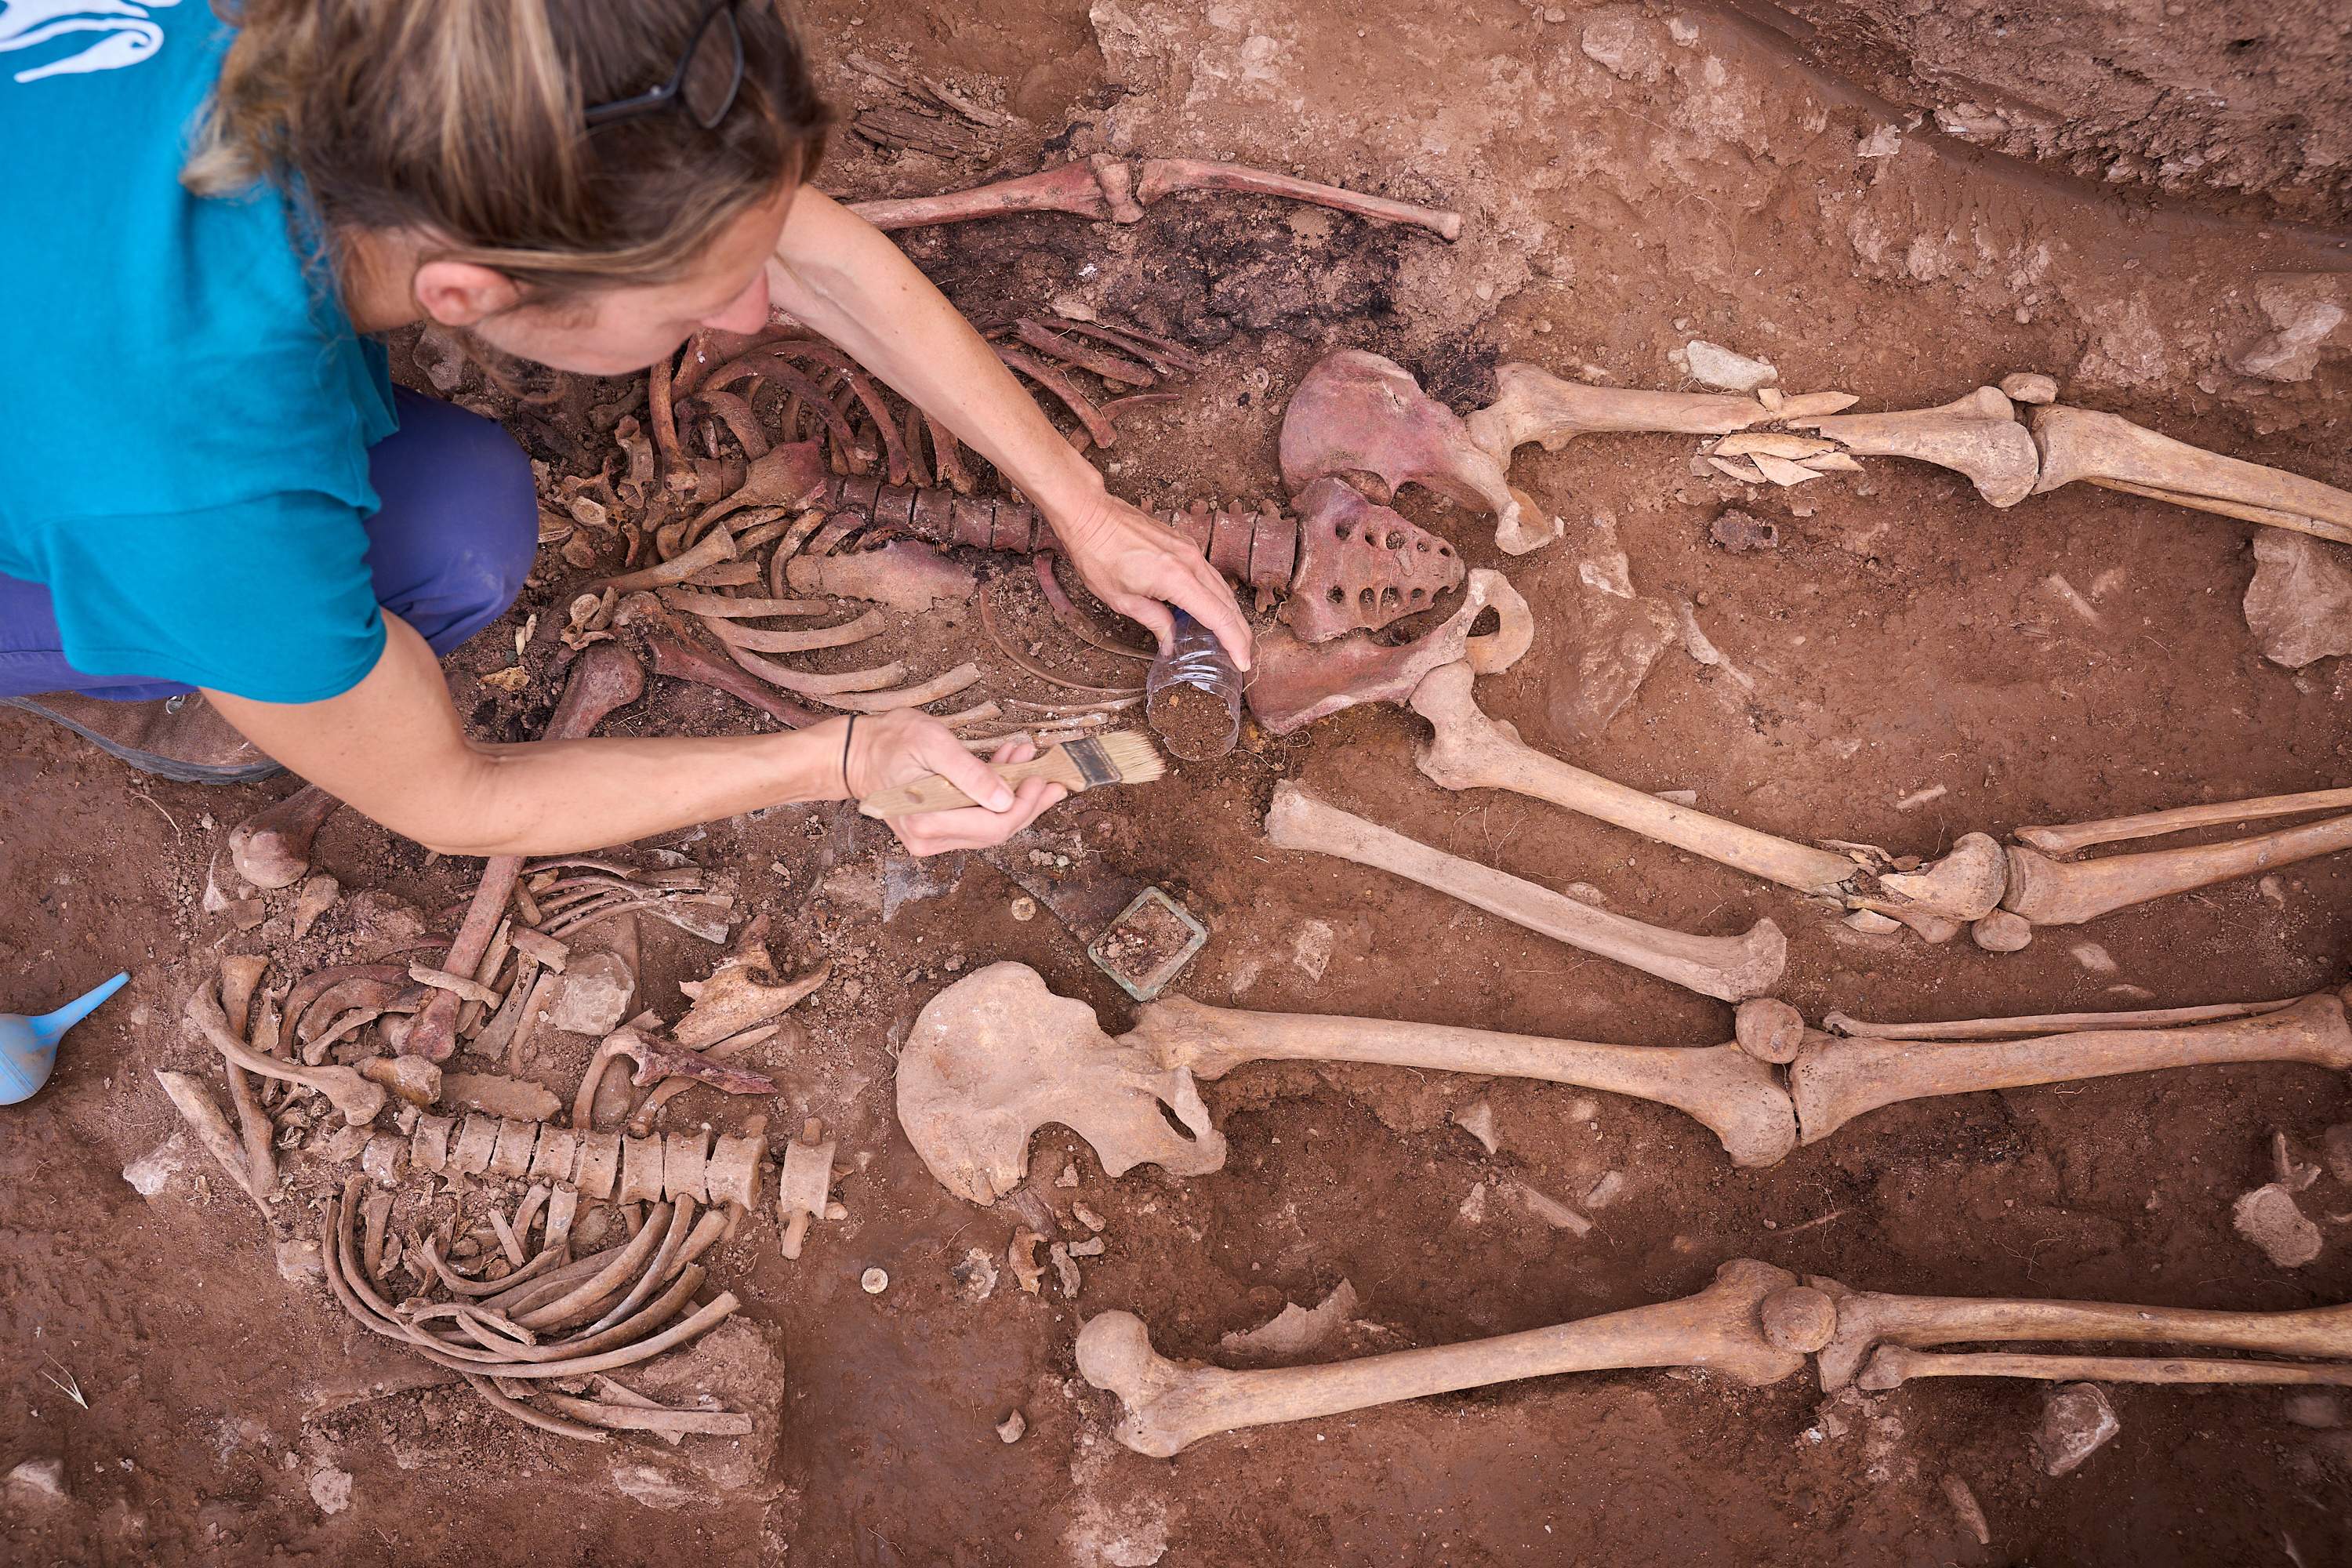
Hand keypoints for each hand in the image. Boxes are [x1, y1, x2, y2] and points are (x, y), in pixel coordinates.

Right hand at [841, 711, 1066, 855]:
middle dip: (1027, 802)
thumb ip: (970, 773)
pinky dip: (996, 798)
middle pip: (997, 831)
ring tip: (1026, 762)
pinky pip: (976, 820)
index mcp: (927, 822)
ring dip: (1014, 797)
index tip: (1044, 778)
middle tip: (1051, 775)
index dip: (1025, 805)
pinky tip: (1007, 771)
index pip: (993, 825)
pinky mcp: (935, 832)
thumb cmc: (890, 742)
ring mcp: (932, 840)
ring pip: (990, 827)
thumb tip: (1006, 798)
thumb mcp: (933, 744)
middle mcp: (929, 840)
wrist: (857, 753)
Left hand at [1054, 488, 1253, 670]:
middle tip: (1244, 657)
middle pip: (1228, 603)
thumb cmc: (1098, 554)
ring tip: (1234, 639)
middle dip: (1240, 632)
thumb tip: (1171, 643)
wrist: (1090, 514)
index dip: (1234, 642)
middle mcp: (1190, 561)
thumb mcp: (1122, 600)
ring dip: (1231, 614)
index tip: (1242, 662)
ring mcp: (1190, 549)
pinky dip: (1217, 596)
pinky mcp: (1184, 544)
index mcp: (1176, 578)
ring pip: (1222, 587)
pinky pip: (1209, 574)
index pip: (1218, 616)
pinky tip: (1213, 610)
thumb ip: (1154, 621)